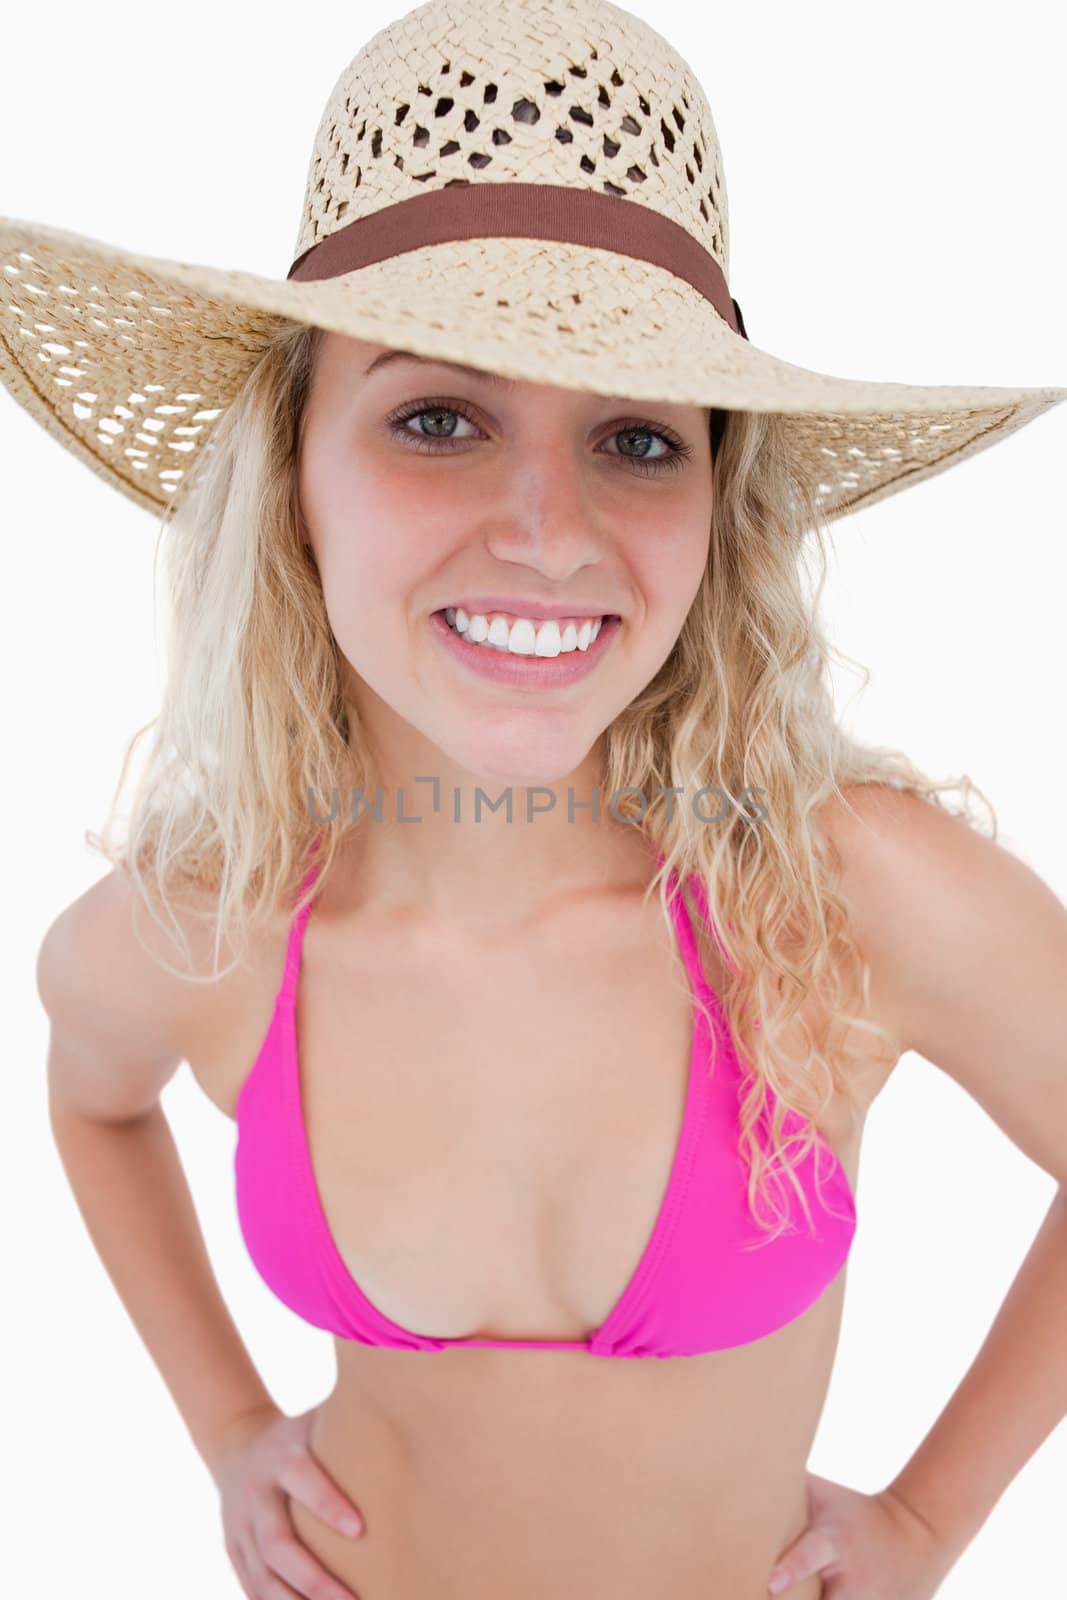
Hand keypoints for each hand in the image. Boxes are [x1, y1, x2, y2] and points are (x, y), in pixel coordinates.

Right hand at [209, 1400, 366, 1599]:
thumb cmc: (301, 1434)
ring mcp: (240, 1528)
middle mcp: (257, 1494)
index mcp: (281, 1456)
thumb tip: (414, 1404)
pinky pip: (253, 1589)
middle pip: (277, 1543)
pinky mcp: (235, 1552)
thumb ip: (355, 1419)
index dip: (326, 1504)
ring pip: (262, 1576)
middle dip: (312, 1576)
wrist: (236, 1445)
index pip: (302, 1478)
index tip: (360, 1529)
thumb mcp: (319, 1419)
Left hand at [767, 1472, 959, 1597]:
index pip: (813, 1554)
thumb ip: (786, 1488)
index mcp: (835, 1544)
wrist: (915, 1539)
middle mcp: (851, 1584)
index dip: (793, 1568)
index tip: (773, 1582)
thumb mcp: (824, 1495)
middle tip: (768, 1597)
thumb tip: (735, 1463)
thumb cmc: (852, 1511)